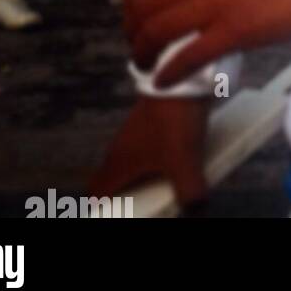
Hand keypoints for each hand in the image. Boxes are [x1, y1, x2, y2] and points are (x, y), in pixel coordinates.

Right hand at [89, 97, 210, 208]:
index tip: (115, 216)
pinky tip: (186, 162)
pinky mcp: (154, 120)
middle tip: (151, 206)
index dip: (101, 211)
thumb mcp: (184, 161)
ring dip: (149, 178)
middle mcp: (122, 148)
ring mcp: (137, 132)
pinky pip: (154, 148)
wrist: (185, 73)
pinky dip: (163, 160)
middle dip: (130, 199)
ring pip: (137, 164)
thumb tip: (196, 210)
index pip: (95, 194)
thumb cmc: (174, 118)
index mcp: (117, 163)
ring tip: (170, 189)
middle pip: (117, 182)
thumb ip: (189, 193)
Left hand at [124, 0, 290, 89]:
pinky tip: (165, 81)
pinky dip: (167, 72)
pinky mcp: (236, 30)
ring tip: (146, 67)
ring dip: (142, 53)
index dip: (133, 1)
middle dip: (131, 30)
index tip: (137, 18)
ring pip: (154, 30)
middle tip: (139, 47)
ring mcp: (217, 0)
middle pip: (141, 3)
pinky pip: (185, 57)